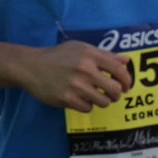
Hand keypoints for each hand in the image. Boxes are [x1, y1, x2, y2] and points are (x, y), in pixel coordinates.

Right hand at [16, 41, 133, 111]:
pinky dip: (86, 105)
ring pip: (103, 102)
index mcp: (90, 55)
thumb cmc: (58, 56)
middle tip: (110, 94)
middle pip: (115, 90)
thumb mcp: (80, 49)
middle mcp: (85, 69)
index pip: (119, 70)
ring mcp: (76, 85)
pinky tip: (78, 98)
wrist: (31, 66)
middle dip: (116, 95)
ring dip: (101, 100)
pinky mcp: (67, 99)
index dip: (127, 81)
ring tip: (92, 95)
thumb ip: (104, 54)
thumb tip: (126, 61)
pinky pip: (88, 108)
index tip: (126, 86)